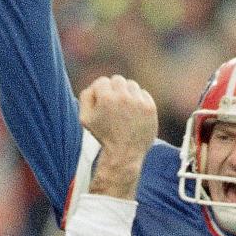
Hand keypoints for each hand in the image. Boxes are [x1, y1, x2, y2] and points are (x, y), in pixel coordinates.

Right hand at [81, 75, 157, 199]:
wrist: (124, 154)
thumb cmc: (103, 136)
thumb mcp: (85, 119)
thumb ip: (86, 97)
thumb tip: (94, 86)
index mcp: (106, 98)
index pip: (102, 81)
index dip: (100, 92)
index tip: (102, 103)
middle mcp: (123, 97)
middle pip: (117, 80)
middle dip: (114, 90)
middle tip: (113, 106)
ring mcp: (138, 102)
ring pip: (131, 85)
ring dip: (127, 94)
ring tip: (124, 110)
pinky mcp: (150, 107)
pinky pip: (143, 94)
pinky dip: (138, 101)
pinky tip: (134, 114)